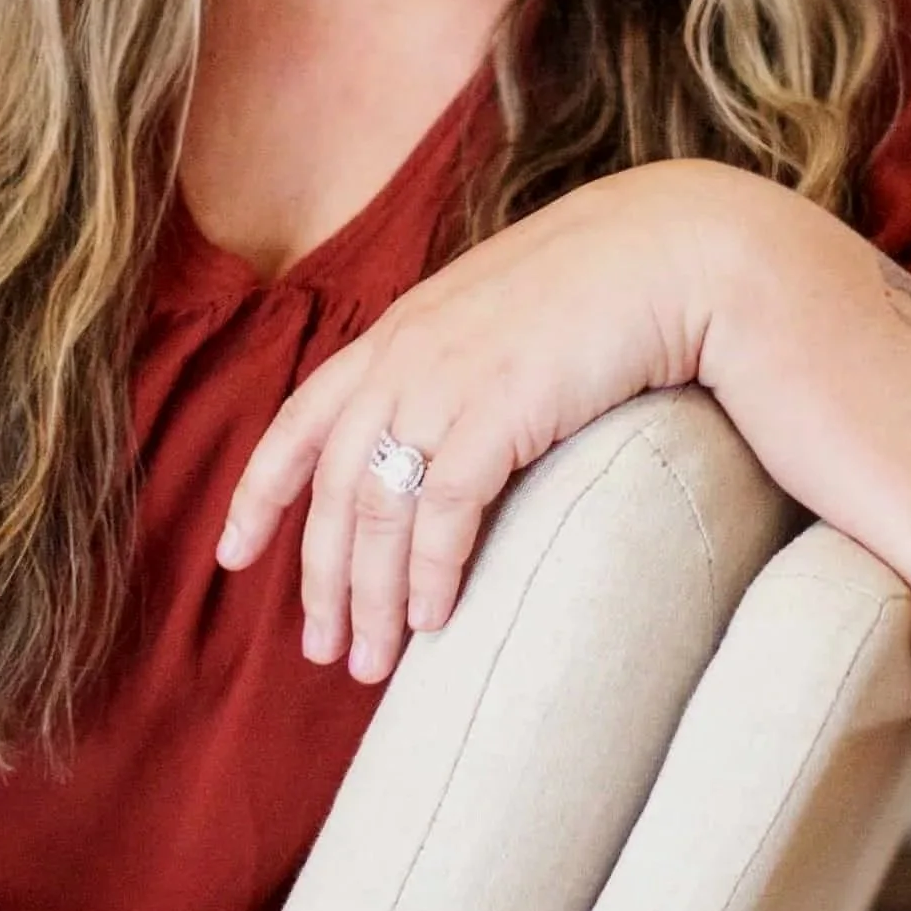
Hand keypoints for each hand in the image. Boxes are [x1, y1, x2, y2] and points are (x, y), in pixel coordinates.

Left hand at [215, 162, 729, 683]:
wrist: (676, 248)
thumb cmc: (607, 283)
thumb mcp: (503, 314)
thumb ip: (460, 360)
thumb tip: (447, 430)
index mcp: (398, 332)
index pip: (300, 422)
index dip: (259, 495)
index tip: (233, 556)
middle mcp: (404, 355)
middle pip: (332, 489)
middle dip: (321, 580)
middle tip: (324, 651)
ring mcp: (445, 380)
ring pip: (375, 511)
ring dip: (370, 598)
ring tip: (371, 662)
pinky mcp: (497, 409)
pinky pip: (443, 512)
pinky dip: (430, 574)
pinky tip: (435, 621)